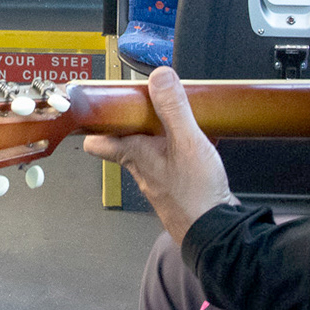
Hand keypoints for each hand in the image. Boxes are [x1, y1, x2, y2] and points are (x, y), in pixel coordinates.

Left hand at [83, 67, 236, 246]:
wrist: (215, 231)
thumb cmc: (195, 195)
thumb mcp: (186, 141)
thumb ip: (173, 108)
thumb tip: (159, 78)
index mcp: (133, 154)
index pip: (96, 141)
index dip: (93, 124)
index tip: (97, 105)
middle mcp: (140, 168)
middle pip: (123, 142)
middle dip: (130, 122)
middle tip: (142, 103)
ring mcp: (157, 179)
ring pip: (146, 151)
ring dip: (155, 134)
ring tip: (171, 116)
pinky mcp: (176, 187)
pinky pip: (168, 161)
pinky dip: (175, 148)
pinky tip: (194, 143)